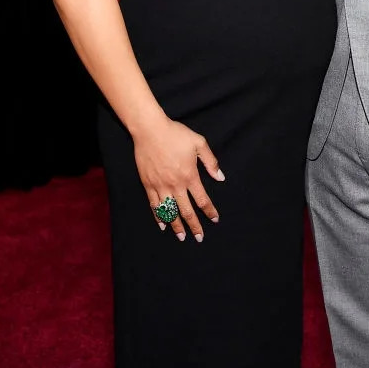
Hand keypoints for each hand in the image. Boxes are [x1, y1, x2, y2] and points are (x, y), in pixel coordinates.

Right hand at [133, 118, 224, 240]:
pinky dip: (159, 217)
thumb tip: (220, 177)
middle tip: (199, 237)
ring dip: (177, 226)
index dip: (209, 211)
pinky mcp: (148, 184)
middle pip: (186, 211)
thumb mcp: (199, 143)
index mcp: (190, 175)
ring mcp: (160, 186)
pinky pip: (154, 205)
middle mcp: (175, 184)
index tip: (215, 220)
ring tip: (181, 237)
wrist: (150, 130)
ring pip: (170, 211)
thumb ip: (211, 161)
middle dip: (194, 226)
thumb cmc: (176, 134)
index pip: (202, 199)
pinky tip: (163, 225)